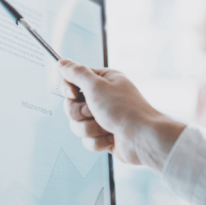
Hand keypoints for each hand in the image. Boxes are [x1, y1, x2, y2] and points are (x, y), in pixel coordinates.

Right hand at [59, 59, 184, 169]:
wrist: (143, 139)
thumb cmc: (123, 110)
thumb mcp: (96, 86)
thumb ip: (76, 73)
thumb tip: (62, 62)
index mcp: (104, 81)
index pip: (73, 80)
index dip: (68, 89)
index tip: (73, 94)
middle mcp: (103, 98)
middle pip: (71, 106)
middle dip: (79, 113)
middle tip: (93, 112)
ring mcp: (104, 119)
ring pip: (77, 125)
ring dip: (89, 129)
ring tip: (106, 127)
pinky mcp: (105, 137)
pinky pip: (88, 141)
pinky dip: (97, 142)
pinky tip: (111, 140)